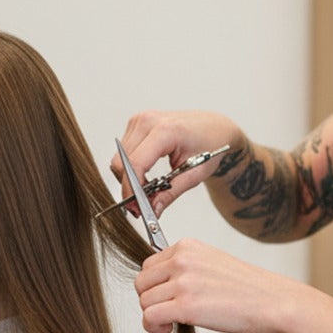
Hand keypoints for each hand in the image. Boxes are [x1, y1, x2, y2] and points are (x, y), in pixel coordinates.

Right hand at [112, 111, 243, 216]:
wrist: (214, 127)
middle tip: (142, 205)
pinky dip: (131, 168)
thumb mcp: (194, 175)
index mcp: (166, 131)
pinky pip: (124, 152)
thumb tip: (152, 211)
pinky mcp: (136, 124)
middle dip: (129, 187)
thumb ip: (170, 194)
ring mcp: (140, 120)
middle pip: (122, 162)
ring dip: (129, 178)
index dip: (131, 189)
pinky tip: (147, 174)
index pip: (136, 163)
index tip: (134, 208)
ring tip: (149, 188)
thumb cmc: (210, 145)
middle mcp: (148, 121)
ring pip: (119, 159)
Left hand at [135, 238, 293, 332]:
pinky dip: (154, 326)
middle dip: (151, 300)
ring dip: (154, 316)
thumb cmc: (247, 289)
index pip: (148, 265)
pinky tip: (169, 328)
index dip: (154, 286)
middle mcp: (182, 260)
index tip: (167, 297)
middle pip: (141, 283)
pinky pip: (150, 316)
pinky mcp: (185, 306)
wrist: (272, 302)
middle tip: (168, 312)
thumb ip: (185, 268)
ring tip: (172, 321)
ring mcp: (183, 282)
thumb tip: (160, 285)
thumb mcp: (212, 263)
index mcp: (187, 246)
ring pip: (144, 301)